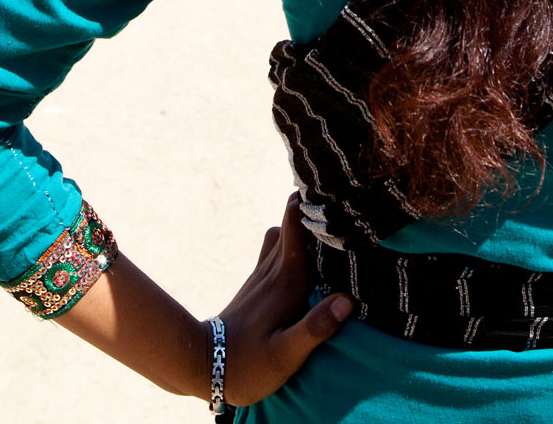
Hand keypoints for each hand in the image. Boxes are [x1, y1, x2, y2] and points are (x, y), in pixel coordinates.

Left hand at [214, 197, 353, 406]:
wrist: (205, 367)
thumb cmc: (248, 366)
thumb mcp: (285, 355)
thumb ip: (315, 328)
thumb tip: (347, 301)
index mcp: (286, 281)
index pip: (295, 225)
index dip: (311, 200)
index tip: (336, 184)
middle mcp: (274, 269)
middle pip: (292, 221)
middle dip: (312, 204)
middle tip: (342, 195)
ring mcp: (263, 274)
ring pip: (283, 232)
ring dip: (302, 223)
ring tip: (328, 222)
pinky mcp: (258, 284)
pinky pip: (278, 248)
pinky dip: (294, 240)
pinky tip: (307, 250)